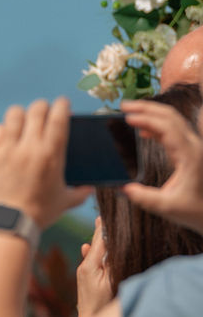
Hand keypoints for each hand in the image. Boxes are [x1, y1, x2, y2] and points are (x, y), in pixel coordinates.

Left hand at [0, 98, 91, 228]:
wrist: (9, 223)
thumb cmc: (40, 213)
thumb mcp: (66, 201)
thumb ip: (81, 191)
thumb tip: (91, 187)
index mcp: (52, 153)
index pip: (58, 116)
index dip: (61, 105)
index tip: (62, 104)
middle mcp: (29, 147)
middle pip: (36, 109)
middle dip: (43, 107)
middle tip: (44, 114)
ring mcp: (7, 149)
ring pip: (14, 114)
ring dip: (21, 116)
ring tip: (23, 123)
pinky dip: (3, 130)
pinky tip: (7, 138)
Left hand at [75, 217, 112, 316]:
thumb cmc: (101, 302)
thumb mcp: (111, 281)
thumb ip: (112, 263)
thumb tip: (113, 246)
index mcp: (89, 265)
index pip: (98, 242)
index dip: (103, 228)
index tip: (105, 215)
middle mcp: (84, 266)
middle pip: (95, 244)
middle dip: (100, 231)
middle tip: (103, 216)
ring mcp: (84, 272)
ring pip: (93, 251)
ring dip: (98, 240)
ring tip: (100, 225)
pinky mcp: (86, 278)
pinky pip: (91, 260)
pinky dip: (94, 251)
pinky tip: (87, 246)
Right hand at [122, 99, 202, 234]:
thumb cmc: (194, 210)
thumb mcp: (168, 207)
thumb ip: (145, 198)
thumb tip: (124, 188)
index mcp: (189, 155)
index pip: (168, 128)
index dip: (147, 119)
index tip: (127, 118)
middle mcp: (193, 147)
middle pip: (170, 116)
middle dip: (147, 107)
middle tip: (123, 105)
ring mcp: (192, 147)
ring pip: (172, 120)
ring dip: (151, 113)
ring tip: (129, 112)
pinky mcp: (188, 151)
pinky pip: (172, 130)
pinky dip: (156, 125)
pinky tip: (142, 131)